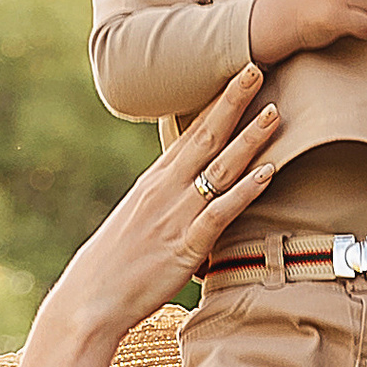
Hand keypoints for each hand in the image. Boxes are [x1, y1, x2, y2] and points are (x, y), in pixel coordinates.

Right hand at [57, 65, 283, 331]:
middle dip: (233, 102)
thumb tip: (193, 194)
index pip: (191, 132)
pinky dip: (246, 191)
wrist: (90, 298)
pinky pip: (221, 212)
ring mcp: (177, 215)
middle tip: (256, 67)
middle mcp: (166, 189)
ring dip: (249, 139)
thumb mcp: (141, 220)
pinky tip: (268, 173)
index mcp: (155, 180)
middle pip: (205, 136)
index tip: (236, 75)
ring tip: (275, 112)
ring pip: (219, 169)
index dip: (216, 103)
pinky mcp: (187, 246)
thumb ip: (168, 201)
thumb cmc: (116, 264)